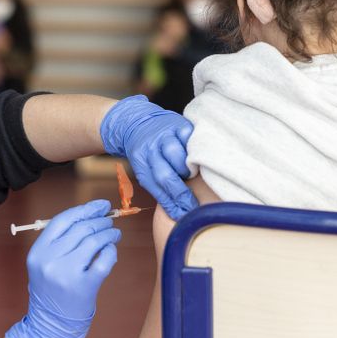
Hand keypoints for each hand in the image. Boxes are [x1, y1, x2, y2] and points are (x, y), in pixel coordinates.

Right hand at [5, 200, 120, 337]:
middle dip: (100, 221)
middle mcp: (50, 261)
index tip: (101, 205)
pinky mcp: (84, 287)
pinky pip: (104, 261)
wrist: (51, 322)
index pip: (63, 220)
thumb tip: (92, 214)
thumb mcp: (45, 262)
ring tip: (114, 234)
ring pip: (95, 241)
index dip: (85, 209)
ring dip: (109, 234)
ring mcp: (67, 274)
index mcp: (38, 252)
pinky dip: (111, 252)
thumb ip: (62, 239)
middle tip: (110, 220)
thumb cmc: (52, 288)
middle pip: (82, 229)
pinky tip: (111, 250)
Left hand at [99, 95, 197, 219]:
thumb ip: (159, 186)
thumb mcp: (145, 168)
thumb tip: (179, 211)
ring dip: (187, 170)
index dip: (170, 204)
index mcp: (141, 163)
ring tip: (190, 173)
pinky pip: (190, 139)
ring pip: (178, 156)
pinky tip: (197, 157)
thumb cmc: (146, 152)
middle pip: (166, 175)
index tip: (183, 215)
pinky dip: (195, 150)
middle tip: (192, 205)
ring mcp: (165, 135)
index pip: (156, 188)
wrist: (138, 121)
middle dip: (181, 194)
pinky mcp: (179, 124)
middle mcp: (151, 149)